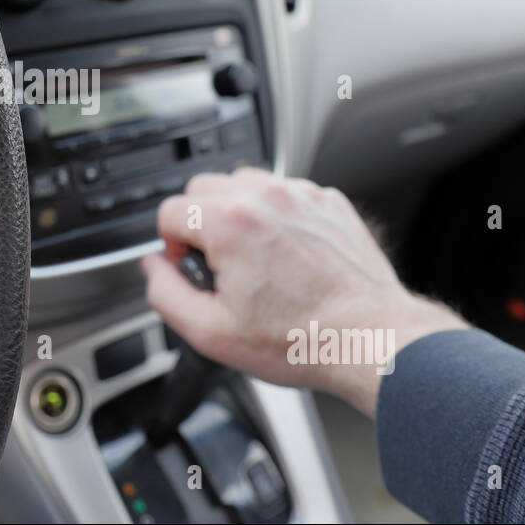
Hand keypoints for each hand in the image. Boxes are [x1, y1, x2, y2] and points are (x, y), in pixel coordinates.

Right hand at [142, 167, 465, 416]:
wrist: (370, 338)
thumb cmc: (301, 340)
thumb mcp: (211, 332)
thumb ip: (166, 293)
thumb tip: (153, 267)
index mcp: (231, 223)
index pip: (171, 211)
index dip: (171, 246)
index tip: (192, 270)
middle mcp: (266, 197)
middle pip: (203, 188)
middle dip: (200, 225)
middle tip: (220, 267)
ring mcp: (301, 195)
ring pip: (244, 184)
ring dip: (236, 214)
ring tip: (253, 259)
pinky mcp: (329, 201)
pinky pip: (285, 194)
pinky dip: (277, 217)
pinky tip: (287, 257)